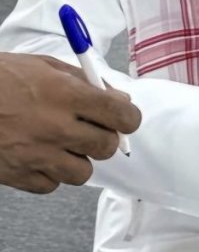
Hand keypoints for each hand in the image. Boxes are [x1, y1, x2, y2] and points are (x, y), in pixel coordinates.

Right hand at [0, 52, 141, 193]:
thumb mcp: (41, 66)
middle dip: (104, 138)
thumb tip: (119, 98)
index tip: (124, 117)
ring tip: (59, 143)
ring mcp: (36, 154)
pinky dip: (49, 174)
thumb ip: (84, 82)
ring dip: (77, 159)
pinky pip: (51, 185)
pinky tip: (37, 155)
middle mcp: (56, 127)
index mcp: (66, 95)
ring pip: (82, 172)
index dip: (128, 118)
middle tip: (89, 128)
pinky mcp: (17, 175)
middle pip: (107, 147)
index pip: (122, 116)